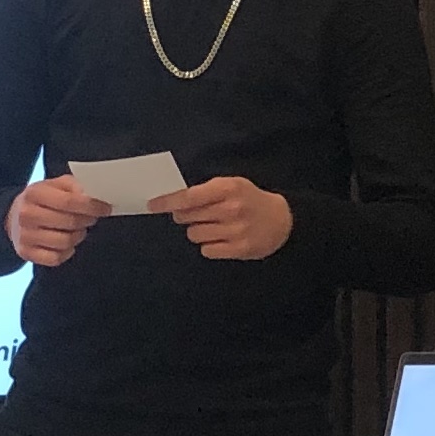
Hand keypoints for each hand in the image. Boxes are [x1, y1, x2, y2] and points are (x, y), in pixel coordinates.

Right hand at [9, 174, 110, 267]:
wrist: (12, 216)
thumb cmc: (42, 199)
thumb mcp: (55, 185)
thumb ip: (75, 186)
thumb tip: (93, 196)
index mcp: (34, 193)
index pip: (69, 202)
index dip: (91, 206)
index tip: (105, 208)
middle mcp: (26, 214)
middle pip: (69, 223)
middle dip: (87, 220)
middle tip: (91, 218)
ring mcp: (25, 235)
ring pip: (65, 242)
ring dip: (78, 236)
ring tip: (78, 230)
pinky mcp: (25, 252)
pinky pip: (55, 259)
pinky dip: (67, 252)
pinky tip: (67, 244)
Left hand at [152, 175, 294, 260]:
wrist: (282, 220)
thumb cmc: (250, 199)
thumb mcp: (232, 185)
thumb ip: (206, 191)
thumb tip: (174, 201)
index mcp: (228, 188)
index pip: (189, 197)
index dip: (167, 201)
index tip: (152, 205)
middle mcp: (231, 209)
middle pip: (188, 216)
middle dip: (185, 215)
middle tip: (197, 214)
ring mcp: (236, 231)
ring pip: (194, 235)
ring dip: (198, 231)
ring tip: (214, 226)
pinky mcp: (239, 249)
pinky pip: (207, 250)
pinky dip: (209, 245)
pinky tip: (222, 239)